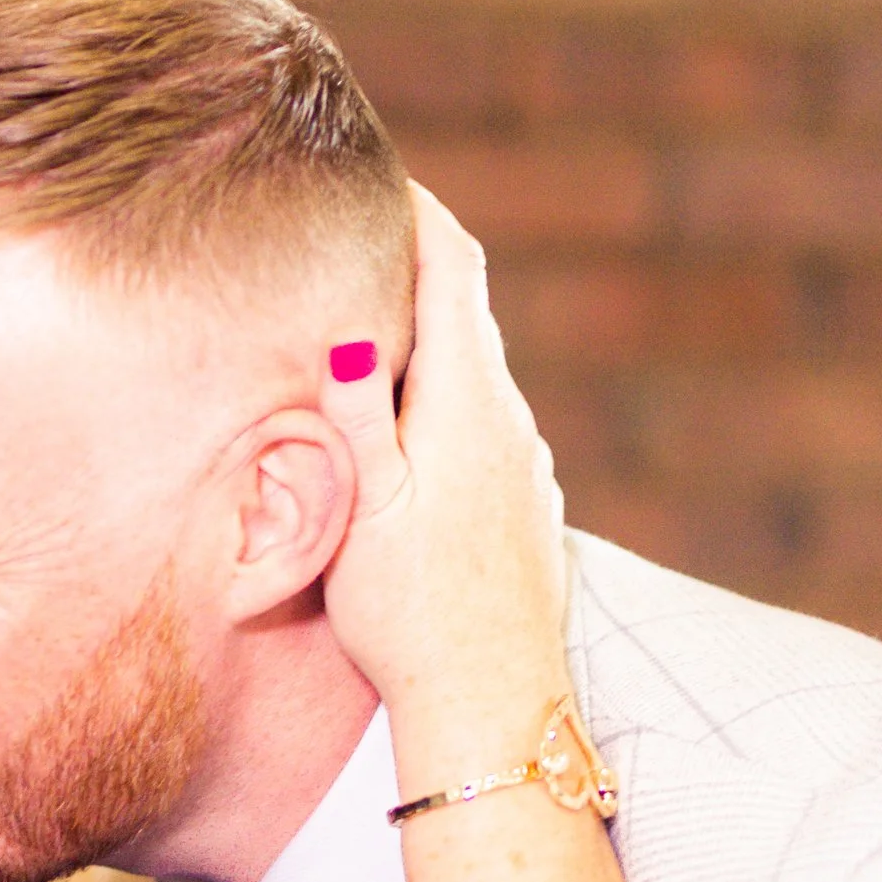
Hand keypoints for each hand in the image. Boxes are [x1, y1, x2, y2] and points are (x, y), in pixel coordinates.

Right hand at [317, 187, 569, 791]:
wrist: (492, 708)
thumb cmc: (410, 614)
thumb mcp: (363, 506)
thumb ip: (357, 411)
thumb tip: (353, 324)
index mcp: (468, 404)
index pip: (454, 268)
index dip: (417, 210)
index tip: (377, 173)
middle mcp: (510, 424)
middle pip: (468, 316)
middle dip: (415, 270)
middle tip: (355, 239)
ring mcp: (528, 470)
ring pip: (476, 378)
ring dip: (429, 346)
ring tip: (365, 335)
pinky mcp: (529, 512)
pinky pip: (485, 431)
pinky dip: (444, 405)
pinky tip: (407, 439)